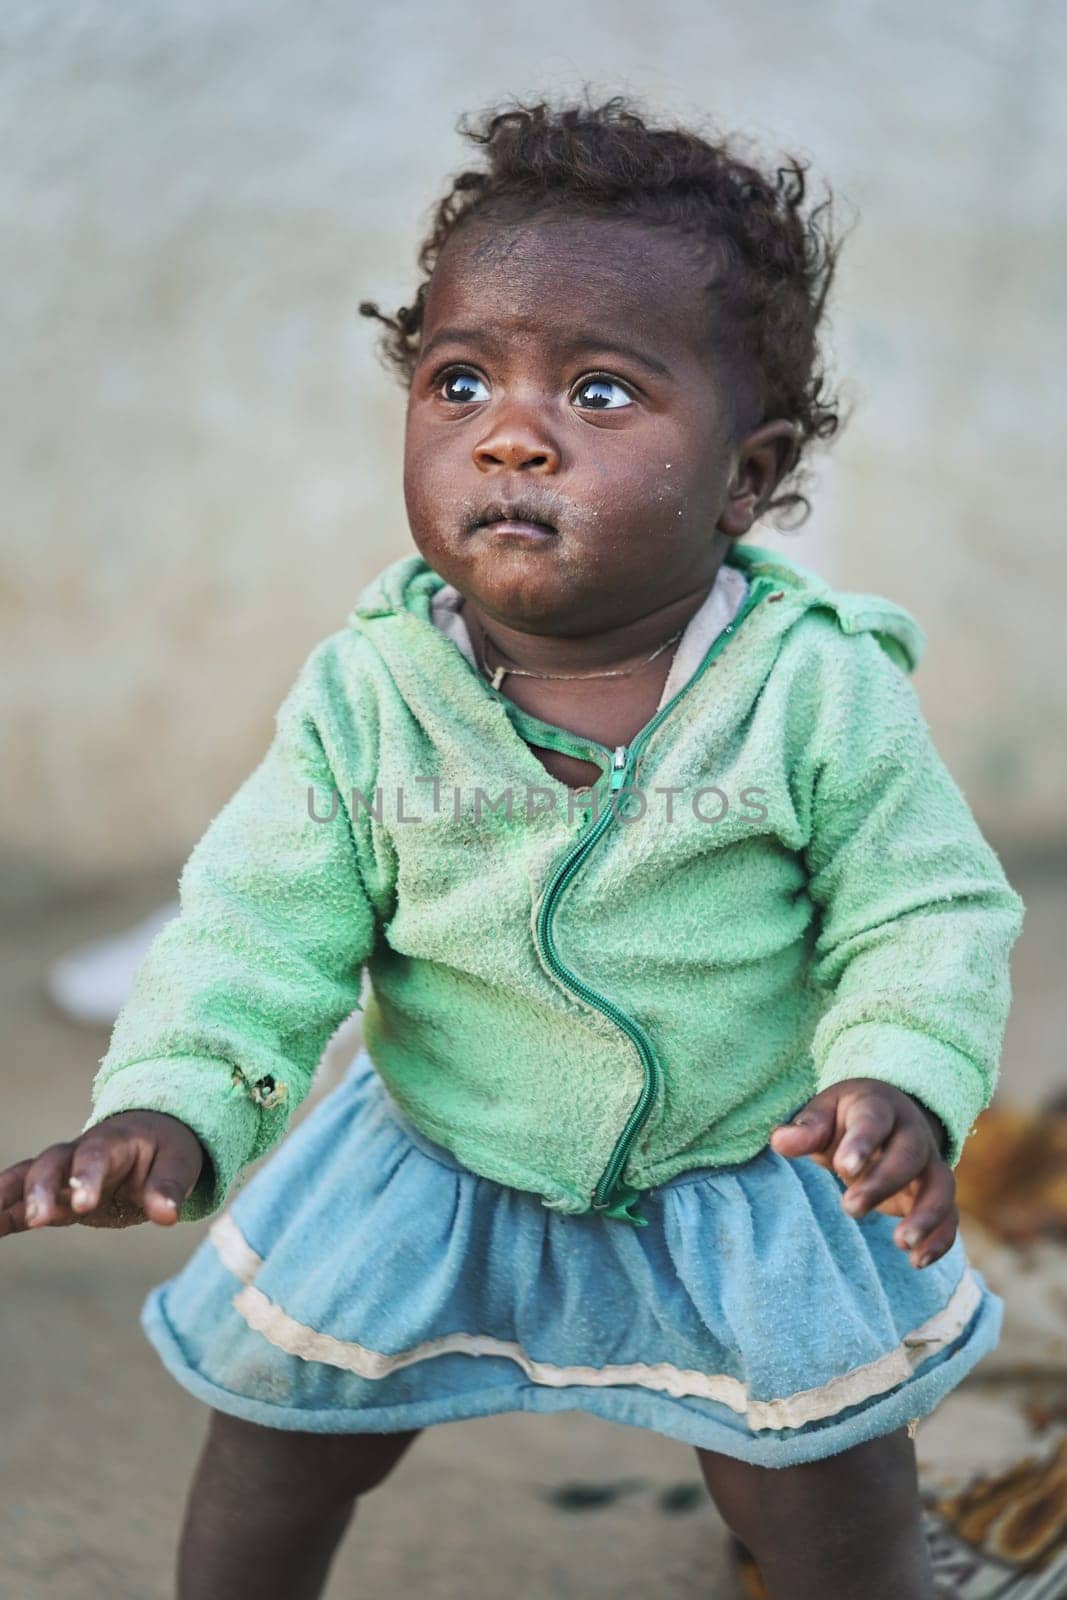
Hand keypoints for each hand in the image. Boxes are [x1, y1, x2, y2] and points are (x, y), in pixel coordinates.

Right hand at [0, 1112, 205, 1237]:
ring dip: (4, 1197)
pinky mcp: (54, 1197)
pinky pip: (20, 1204)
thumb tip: (167, 1215)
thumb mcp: (179, 1162)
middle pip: (51, 1165)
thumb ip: (170, 1187)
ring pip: (26, 1179)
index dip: (86, 1177)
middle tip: (39, 1219)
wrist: (150, 1138)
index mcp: (113, 1142)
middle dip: (41, 1190)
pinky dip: (1, 1215)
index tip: (83, 1205)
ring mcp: (62, 1174)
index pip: (95, 1155)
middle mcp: (78, 1153)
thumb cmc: (166, 1150)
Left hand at [769, 1079, 956, 1269]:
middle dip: (883, 1183)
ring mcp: (928, 1164)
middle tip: (850, 1208)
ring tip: (901, 1243)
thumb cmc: (845, 1119)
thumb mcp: (823, 1114)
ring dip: (925, 1216)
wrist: (887, 1118)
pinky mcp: (935, 1193)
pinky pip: (950, 1215)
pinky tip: (918, 1262)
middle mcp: (911, 1134)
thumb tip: (780, 1141)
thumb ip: (806, 1129)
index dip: (862, 1142)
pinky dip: (940, 1239)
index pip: (874, 1120)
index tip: (842, 1166)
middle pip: (909, 1154)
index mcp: (879, 1107)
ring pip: (940, 1186)